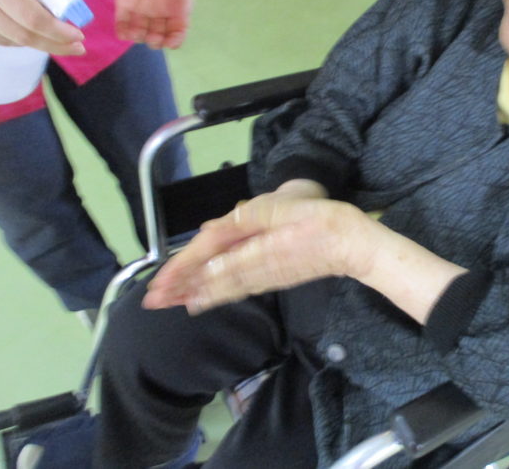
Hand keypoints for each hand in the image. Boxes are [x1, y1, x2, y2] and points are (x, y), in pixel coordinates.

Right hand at [0, 0, 84, 54]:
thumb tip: (69, 12)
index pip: (28, 14)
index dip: (56, 30)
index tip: (78, 35)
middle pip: (20, 34)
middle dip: (54, 43)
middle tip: (77, 47)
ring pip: (12, 40)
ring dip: (39, 40)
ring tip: (54, 31)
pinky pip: (1, 39)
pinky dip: (20, 36)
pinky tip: (27, 25)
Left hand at [113, 0, 192, 48]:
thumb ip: (183, 1)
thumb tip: (183, 22)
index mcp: (176, 7)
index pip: (177, 32)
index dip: (175, 41)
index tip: (170, 42)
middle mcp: (159, 11)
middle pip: (159, 35)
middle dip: (156, 41)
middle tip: (152, 36)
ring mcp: (141, 8)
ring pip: (140, 32)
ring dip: (139, 38)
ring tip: (136, 33)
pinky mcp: (124, 2)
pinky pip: (122, 23)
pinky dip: (123, 32)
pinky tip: (124, 32)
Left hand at [142, 180, 375, 313]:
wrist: (355, 246)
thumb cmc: (325, 221)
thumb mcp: (288, 208)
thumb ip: (252, 217)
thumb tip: (214, 229)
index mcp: (258, 245)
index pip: (213, 257)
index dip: (186, 269)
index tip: (163, 282)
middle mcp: (258, 265)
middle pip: (213, 278)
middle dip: (182, 288)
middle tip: (153, 301)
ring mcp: (267, 274)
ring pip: (225, 287)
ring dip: (196, 294)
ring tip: (172, 302)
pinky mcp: (276, 278)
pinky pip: (240, 289)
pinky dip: (219, 295)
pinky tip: (207, 299)